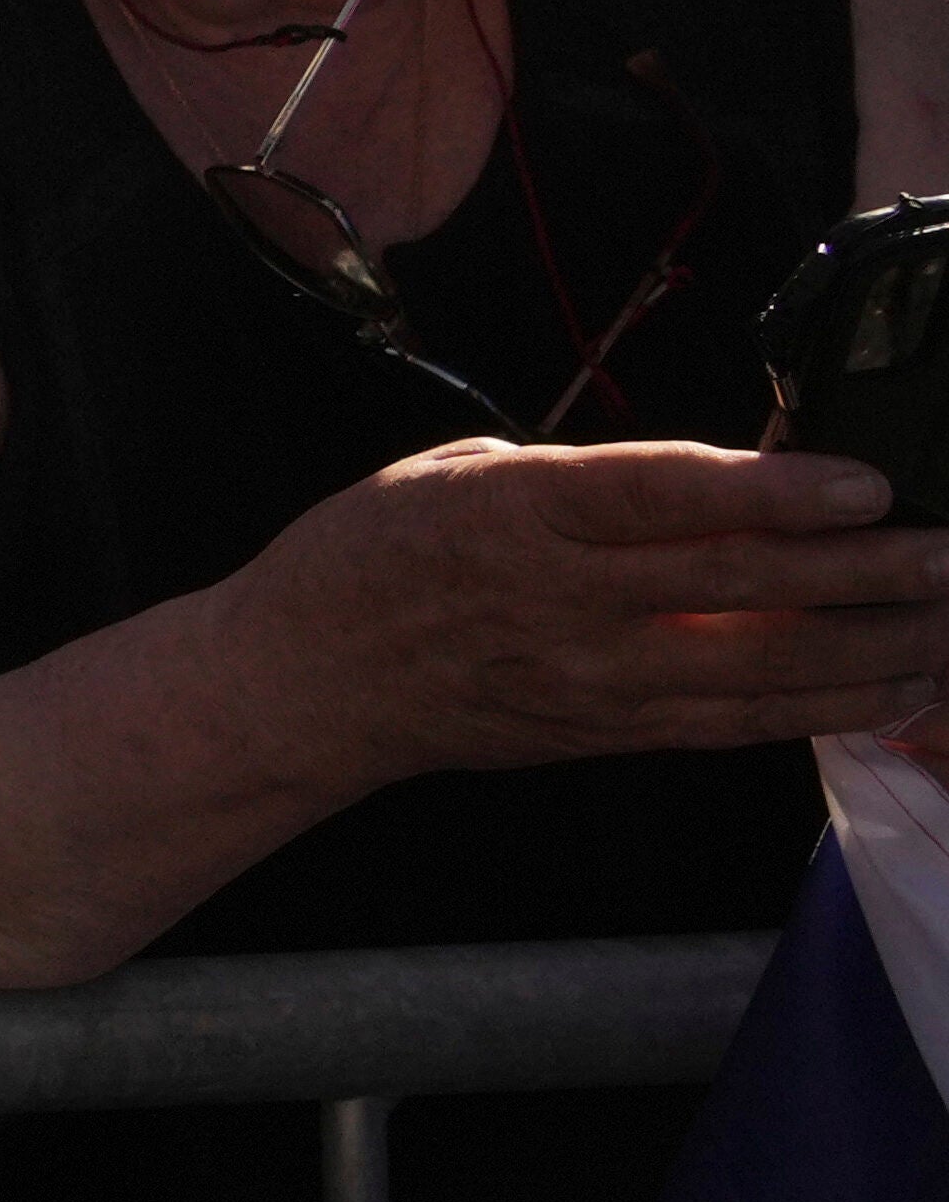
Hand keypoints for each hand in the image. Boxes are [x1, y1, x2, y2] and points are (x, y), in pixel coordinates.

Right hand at [246, 439, 948, 776]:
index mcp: (517, 511)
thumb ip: (586, 475)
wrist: (312, 681)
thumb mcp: (460, 469)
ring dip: (873, 647)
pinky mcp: (611, 732)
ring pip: (761, 667)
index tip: (865, 484)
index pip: (661, 497)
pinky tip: (896, 686)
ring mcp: (592, 677)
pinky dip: (828, 707)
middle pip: (739, 586)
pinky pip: (741, 725)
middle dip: (864, 570)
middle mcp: (562, 600)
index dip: (771, 491)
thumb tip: (723, 477)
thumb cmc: (379, 552)